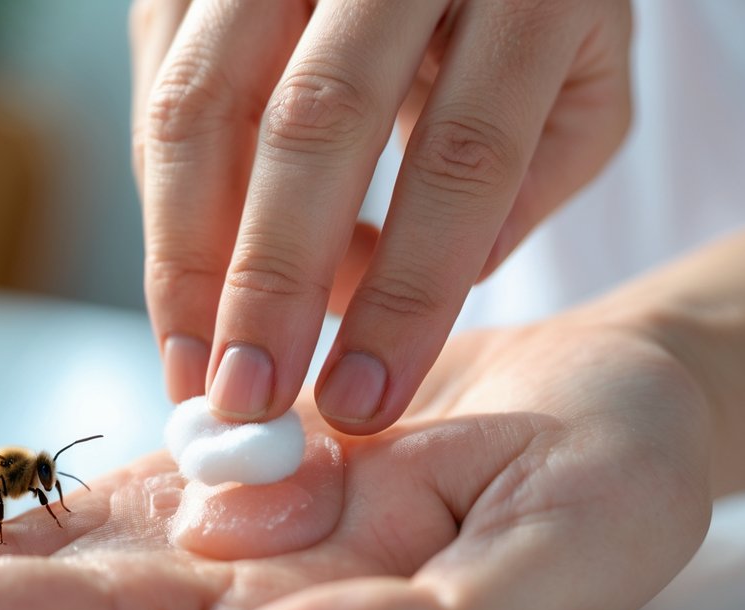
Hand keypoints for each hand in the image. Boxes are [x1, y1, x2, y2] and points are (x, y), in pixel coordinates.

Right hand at [131, 0, 631, 430]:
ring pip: (203, 103)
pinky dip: (164, 192)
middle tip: (246, 398)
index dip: (410, 292)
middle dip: (271, 282)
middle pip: (316, 125)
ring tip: (190, 362)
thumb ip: (525, 179)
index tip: (363, 400)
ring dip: (182, 251)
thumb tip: (397, 291)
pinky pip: (162, 80)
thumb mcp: (582, 75)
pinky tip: (188, 270)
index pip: (465, 157)